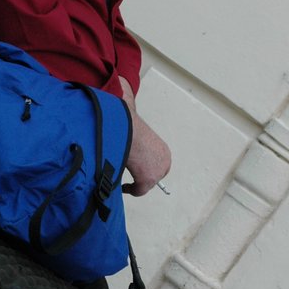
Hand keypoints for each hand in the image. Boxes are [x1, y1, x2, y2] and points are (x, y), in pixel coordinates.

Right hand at [119, 77, 171, 197]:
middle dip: (142, 177)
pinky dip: (130, 190)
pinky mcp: (149, 180)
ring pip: (145, 183)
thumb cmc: (127, 125)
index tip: (135, 169)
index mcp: (163, 150)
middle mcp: (165, 161)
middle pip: (153, 176)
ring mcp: (158, 172)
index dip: (145, 167)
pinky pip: (139, 191)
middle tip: (130, 177)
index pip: (157, 163)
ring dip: (136, 183)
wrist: (126, 129)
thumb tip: (124, 98)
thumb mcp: (134, 127)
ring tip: (125, 181)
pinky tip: (122, 187)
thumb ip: (134, 125)